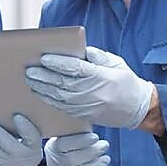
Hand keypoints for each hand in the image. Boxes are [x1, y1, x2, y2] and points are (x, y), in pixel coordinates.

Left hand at [24, 47, 153, 128]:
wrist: (138, 109)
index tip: (44, 58)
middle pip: (63, 84)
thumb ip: (97, 56)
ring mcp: (87, 106)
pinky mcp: (83, 115)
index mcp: (101, 77)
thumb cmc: (126, 82)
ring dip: (42, 88)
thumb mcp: (115, 63)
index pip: (75, 69)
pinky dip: (48, 100)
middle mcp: (93, 93)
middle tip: (29, 69)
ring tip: (29, 80)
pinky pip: (62, 107)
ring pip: (59, 97)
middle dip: (43, 76)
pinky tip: (39, 92)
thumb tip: (80, 50)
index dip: (58, 63)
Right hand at [44, 132, 109, 165]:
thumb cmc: (75, 152)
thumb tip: (96, 116)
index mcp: (52, 148)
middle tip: (105, 145)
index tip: (95, 136)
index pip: (62, 145)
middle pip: (71, 159)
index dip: (79, 141)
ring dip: (95, 165)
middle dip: (91, 152)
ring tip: (105, 158)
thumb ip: (79, 131)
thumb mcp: (72, 140)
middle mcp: (53, 165)